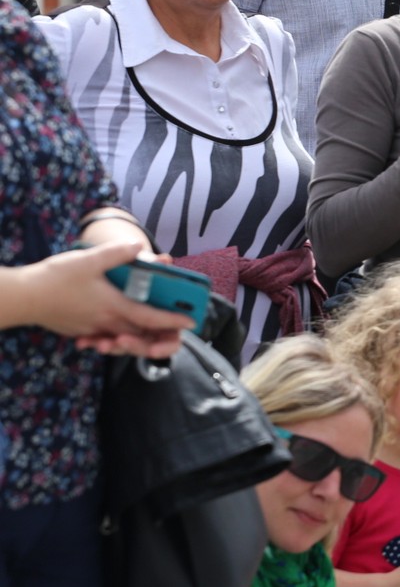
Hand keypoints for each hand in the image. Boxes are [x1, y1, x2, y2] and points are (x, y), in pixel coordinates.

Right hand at [12, 242, 191, 354]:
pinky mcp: (79, 331)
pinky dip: (112, 337)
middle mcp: (106, 322)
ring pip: (122, 339)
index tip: (191, 323)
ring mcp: (91, 329)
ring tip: (146, 331)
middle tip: (173, 330)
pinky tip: (110, 329)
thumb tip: (139, 247)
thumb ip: (117, 253)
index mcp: (114, 307)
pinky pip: (103, 338)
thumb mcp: (88, 260)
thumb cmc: (55, 278)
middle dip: (159, 336)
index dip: (173, 321)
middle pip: (140, 335)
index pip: (151, 318)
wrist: (22, 298)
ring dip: (136, 338)